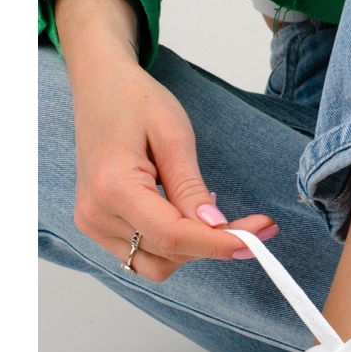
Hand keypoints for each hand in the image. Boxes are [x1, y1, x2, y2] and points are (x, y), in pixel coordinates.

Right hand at [54, 0, 277, 280]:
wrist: (100, 86)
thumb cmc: (135, 100)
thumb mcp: (174, 135)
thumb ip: (191, 188)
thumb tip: (215, 227)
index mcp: (112, 187)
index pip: (174, 236)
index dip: (220, 243)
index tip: (258, 237)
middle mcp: (96, 214)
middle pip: (168, 254)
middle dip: (215, 244)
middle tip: (253, 223)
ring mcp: (92, 223)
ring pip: (156, 264)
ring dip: (193, 249)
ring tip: (208, 210)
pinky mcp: (97, 226)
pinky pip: (141, 255)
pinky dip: (173, 246)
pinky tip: (186, 215)